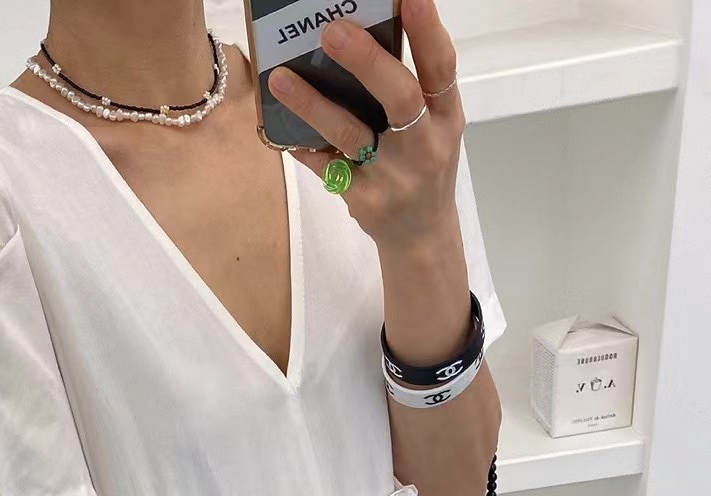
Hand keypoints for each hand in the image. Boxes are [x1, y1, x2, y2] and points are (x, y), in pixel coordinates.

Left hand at [268, 0, 464, 252]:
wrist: (421, 236)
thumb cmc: (422, 166)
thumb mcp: (432, 127)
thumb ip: (410, 88)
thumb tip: (360, 36)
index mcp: (446, 116)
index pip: (441, 67)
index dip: (427, 29)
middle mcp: (424, 145)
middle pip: (400, 97)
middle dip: (367, 61)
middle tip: (333, 31)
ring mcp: (394, 176)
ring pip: (350, 133)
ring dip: (312, 104)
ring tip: (280, 78)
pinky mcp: (364, 200)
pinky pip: (324, 164)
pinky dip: (302, 144)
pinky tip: (280, 126)